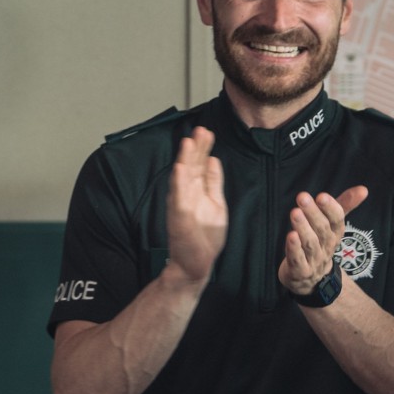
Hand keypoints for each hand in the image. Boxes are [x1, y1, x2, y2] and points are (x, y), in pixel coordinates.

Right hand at [166, 127, 226, 284]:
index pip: (199, 165)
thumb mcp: (216, 203)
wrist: (196, 263)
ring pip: (182, 177)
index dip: (203, 149)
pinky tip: (179, 168)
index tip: (207, 132)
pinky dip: (178, 182)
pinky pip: (177, 197)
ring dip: (184, 159)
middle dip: (195, 148)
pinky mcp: (178, 217)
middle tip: (201, 130)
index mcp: (196, 190)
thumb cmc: (204, 236)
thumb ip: (214, 182)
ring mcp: (181, 204)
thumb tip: (214, 159)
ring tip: (188, 142)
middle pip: (191, 166)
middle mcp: (186, 194)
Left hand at [278, 185, 368, 295]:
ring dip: (303, 227)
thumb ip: (344, 205)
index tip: (321, 196)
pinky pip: (298, 260)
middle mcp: (326, 247)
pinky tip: (290, 236)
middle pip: (322, 230)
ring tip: (295, 212)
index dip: (330, 208)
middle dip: (313, 213)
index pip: (337, 221)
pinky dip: (294, 248)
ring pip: (310, 244)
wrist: (311, 279)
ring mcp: (314, 261)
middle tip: (302, 197)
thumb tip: (364, 189)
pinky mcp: (300, 271)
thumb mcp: (332, 225)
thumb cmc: (320, 244)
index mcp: (335, 234)